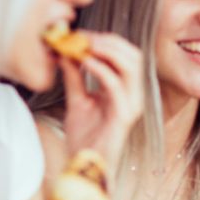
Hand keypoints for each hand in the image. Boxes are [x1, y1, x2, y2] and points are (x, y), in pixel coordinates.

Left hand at [60, 33, 144, 173]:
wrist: (83, 165)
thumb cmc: (83, 138)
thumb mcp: (76, 101)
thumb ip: (74, 78)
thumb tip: (65, 54)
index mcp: (125, 91)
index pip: (125, 56)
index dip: (106, 41)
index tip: (80, 34)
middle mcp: (133, 96)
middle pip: (133, 56)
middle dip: (109, 41)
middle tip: (83, 36)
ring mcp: (132, 105)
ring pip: (132, 66)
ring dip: (108, 51)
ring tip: (85, 45)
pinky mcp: (124, 116)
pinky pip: (117, 85)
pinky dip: (101, 69)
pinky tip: (85, 63)